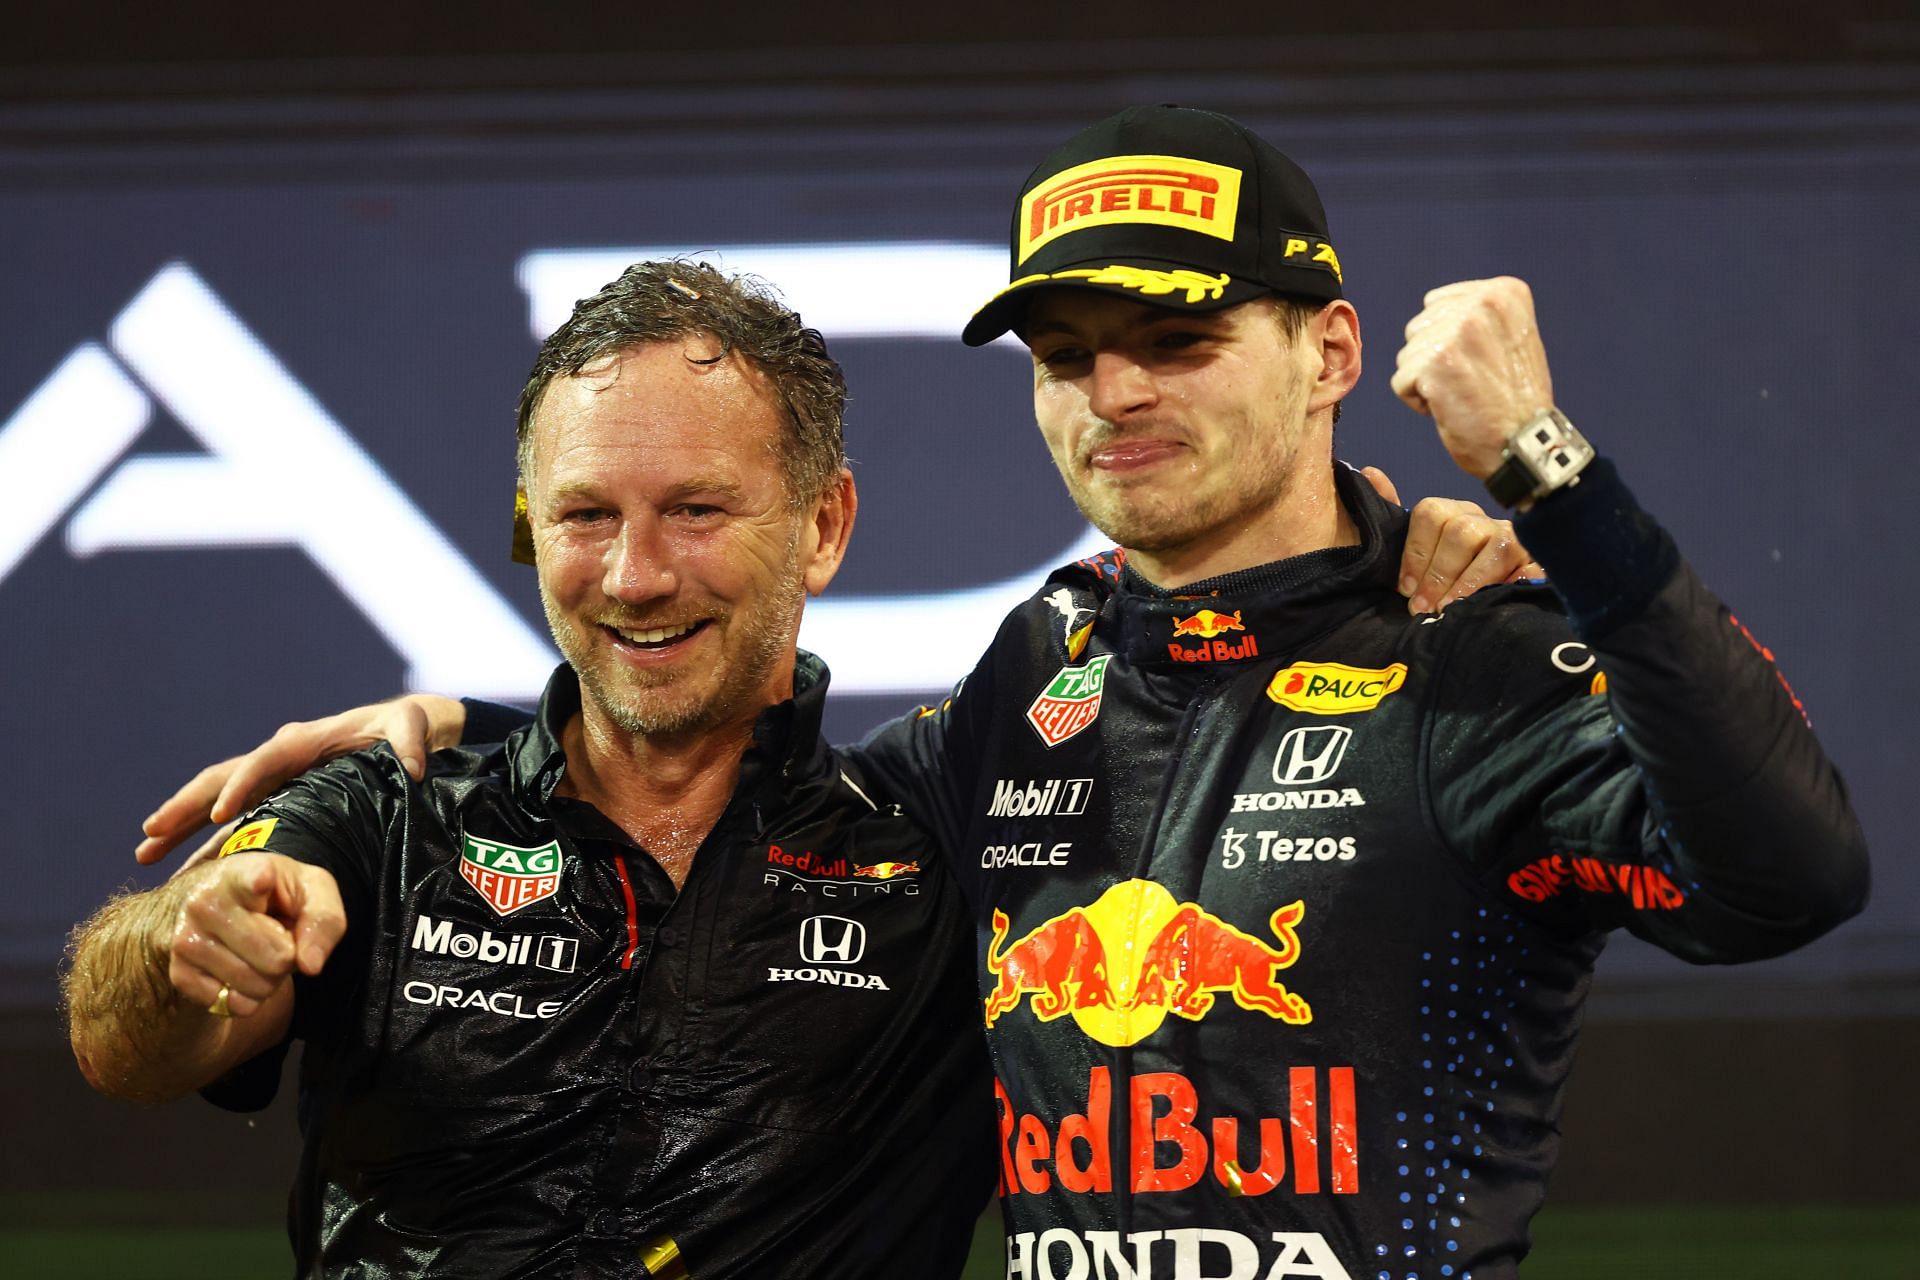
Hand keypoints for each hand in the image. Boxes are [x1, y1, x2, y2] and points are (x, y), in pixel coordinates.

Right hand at [136, 695, 466, 865]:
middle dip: (187, 806)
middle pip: (222, 779)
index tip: (222, 814)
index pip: (265, 761)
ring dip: (181, 825)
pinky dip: (206, 840)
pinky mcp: (274, 797)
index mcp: (304, 741)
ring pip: (215, 800)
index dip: (243, 785)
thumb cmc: (403, 727)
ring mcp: (271, 779)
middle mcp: (278, 757)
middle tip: (151, 835)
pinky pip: (233, 818)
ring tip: (146, 855)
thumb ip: (409, 742)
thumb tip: (412, 768)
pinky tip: (183, 870)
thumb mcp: (410, 726)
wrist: (400, 731)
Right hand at [164, 853, 345, 1017]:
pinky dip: (245, 998)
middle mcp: (206, 902)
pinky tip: (237, 968)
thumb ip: (324, 921)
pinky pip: (233, 1006)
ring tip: (257, 951)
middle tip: (277, 938)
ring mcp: (187, 938)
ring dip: (268, 980)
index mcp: (244, 872)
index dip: (258, 883)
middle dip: (288, 958)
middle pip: (277, 959)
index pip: (252, 879)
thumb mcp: (311, 891)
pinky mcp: (178, 973)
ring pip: (255, 987)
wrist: (218, 903)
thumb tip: (310, 965)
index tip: (261, 880)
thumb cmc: (275, 895)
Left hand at [1360, 467, 1543, 614]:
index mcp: (1453, 515)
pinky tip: (1492, 603)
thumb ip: (1393, 515)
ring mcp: (1515, 540)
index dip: (1415, 553)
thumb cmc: (1444, 580)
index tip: (1405, 588)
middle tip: (1424, 608)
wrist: (1490, 608)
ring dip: (1468, 584)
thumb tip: (1368, 472)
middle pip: (1461, 530)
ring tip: (1451, 610)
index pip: (1430, 513)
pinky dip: (1510, 585)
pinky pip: (1529, 568)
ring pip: (1495, 548)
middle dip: (1439, 574)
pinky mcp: (1539, 563)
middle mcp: (1484, 522)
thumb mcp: (1416, 551)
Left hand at [1388, 277, 1554, 478]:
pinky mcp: (1436, 363)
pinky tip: (1450, 408)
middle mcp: (1482, 304)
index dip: (1448, 340)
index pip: (1436, 305)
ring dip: (1426, 380)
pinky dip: (1418, 401)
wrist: (1523, 444)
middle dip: (1434, 359)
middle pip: (1419, 327)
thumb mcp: (1511, 338)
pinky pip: (1400, 381)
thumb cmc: (1514, 399)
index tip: (1483, 362)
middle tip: (1473, 382)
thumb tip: (1431, 308)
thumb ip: (1476, 315)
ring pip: (1408, 354)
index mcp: (1504, 293)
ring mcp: (1458, 332)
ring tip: (1464, 394)